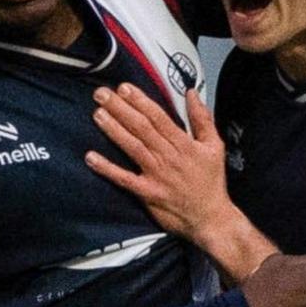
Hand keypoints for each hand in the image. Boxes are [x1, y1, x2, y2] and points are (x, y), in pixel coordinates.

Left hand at [85, 85, 230, 242]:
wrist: (211, 218)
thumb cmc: (211, 182)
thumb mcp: (214, 146)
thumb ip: (202, 118)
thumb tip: (191, 92)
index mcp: (183, 144)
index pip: (158, 117)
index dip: (140, 101)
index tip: (124, 88)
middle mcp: (168, 157)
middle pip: (141, 128)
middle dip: (120, 109)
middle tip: (101, 94)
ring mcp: (156, 175)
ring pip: (132, 147)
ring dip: (113, 130)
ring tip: (97, 114)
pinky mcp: (147, 193)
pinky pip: (124, 179)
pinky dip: (107, 169)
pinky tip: (91, 157)